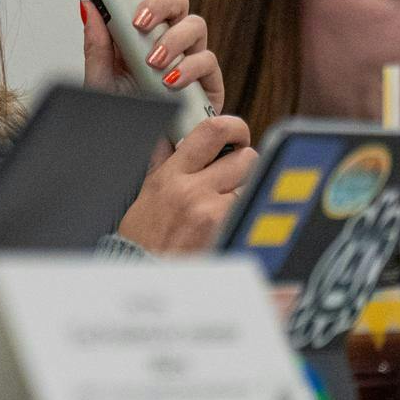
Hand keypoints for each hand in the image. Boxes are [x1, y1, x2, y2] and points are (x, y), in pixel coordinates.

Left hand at [81, 0, 225, 114]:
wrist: (141, 154)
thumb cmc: (122, 116)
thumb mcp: (100, 80)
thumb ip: (97, 44)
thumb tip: (88, 5)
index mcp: (140, 35)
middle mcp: (169, 41)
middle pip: (178, 2)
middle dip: (160, 4)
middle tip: (138, 21)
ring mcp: (191, 59)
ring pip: (196, 26)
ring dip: (172, 39)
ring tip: (152, 61)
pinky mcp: (209, 83)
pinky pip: (208, 61)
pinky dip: (188, 67)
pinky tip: (171, 79)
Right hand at [117, 114, 256, 252]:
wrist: (146, 273)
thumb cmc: (144, 240)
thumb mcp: (148, 193)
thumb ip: (163, 162)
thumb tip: (171, 139)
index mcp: (171, 174)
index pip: (211, 130)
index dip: (233, 126)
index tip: (236, 134)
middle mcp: (192, 188)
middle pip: (245, 156)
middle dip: (244, 165)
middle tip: (236, 175)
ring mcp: (212, 210)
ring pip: (254, 183)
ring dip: (248, 191)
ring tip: (232, 203)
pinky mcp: (227, 231)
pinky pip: (252, 209)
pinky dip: (248, 214)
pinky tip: (233, 224)